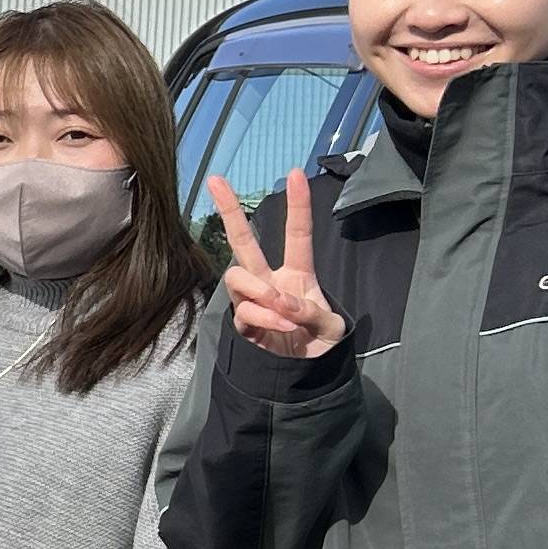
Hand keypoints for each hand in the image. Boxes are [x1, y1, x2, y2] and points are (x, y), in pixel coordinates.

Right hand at [209, 170, 346, 359]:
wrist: (304, 375)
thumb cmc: (321, 344)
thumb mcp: (332, 328)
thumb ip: (311, 312)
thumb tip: (282, 302)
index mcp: (298, 274)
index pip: (297, 235)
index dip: (298, 205)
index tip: (296, 174)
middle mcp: (270, 281)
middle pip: (244, 242)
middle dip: (229, 210)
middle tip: (215, 180)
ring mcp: (253, 300)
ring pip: (237, 277)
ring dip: (258, 289)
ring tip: (278, 305)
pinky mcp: (244, 323)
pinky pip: (243, 311)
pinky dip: (264, 317)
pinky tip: (283, 328)